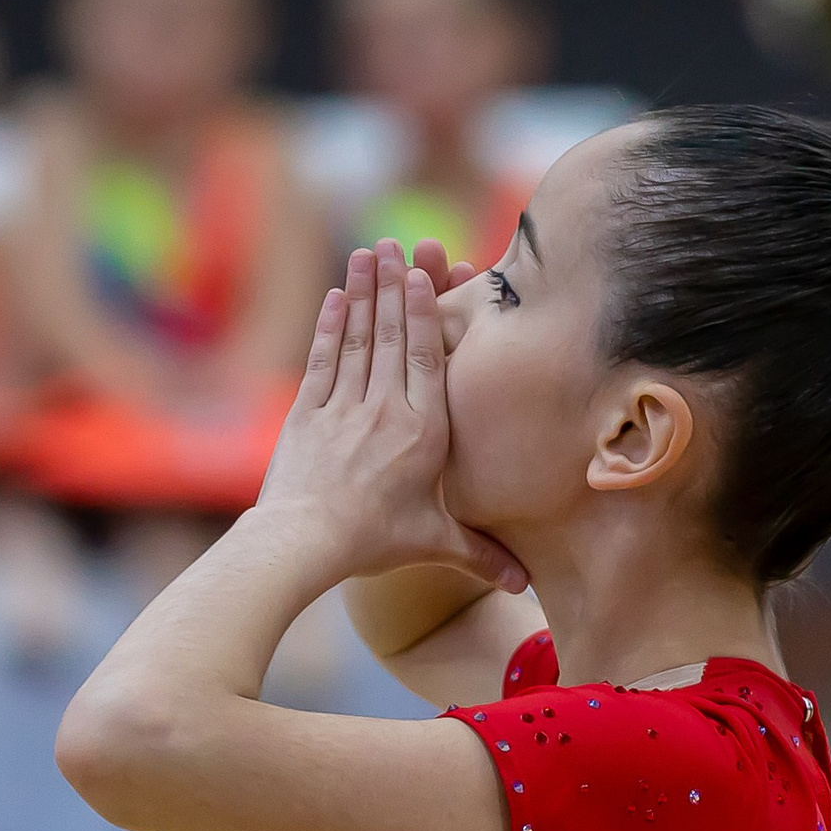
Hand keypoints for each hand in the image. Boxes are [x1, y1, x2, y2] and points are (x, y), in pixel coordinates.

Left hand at [255, 240, 523, 592]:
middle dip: (392, 286)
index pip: (427, 357)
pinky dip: (329, 328)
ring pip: (357, 339)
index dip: (424, 311)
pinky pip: (322, 361)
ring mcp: (342, 407)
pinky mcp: (306, 414)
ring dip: (361, 293)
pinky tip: (335, 298)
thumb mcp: (434, 544)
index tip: (422, 273)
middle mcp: (384, 408)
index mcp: (422, 430)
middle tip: (391, 243)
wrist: (304, 542)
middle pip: (392, 335)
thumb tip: (526, 586)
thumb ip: (481, 555)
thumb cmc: (373, 543)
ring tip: (364, 253)